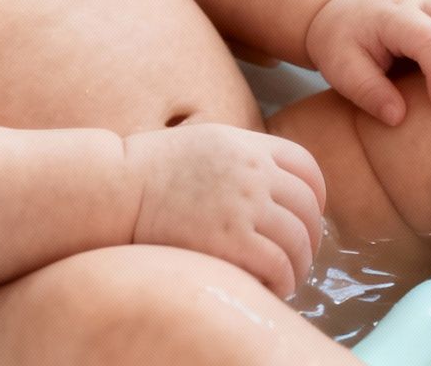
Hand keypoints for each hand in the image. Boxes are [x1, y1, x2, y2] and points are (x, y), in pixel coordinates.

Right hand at [121, 124, 326, 298]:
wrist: (115, 188)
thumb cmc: (149, 170)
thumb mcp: (203, 142)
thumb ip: (239, 156)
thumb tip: (267, 186)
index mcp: (247, 144)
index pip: (306, 167)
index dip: (315, 197)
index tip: (306, 217)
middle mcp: (253, 171)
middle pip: (308, 209)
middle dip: (308, 238)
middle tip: (296, 256)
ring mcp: (244, 204)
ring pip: (298, 241)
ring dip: (297, 266)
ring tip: (284, 278)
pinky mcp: (231, 239)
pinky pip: (278, 265)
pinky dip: (282, 281)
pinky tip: (272, 287)